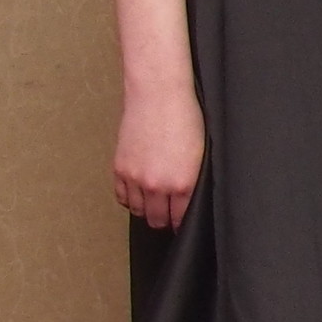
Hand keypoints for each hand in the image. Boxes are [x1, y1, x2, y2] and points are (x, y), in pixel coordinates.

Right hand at [115, 88, 204, 229]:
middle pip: (157, 219)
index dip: (183, 223)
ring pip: (138, 211)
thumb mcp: (201, 154)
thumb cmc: (186, 119)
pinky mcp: (120, 168)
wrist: (159, 96)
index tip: (183, 224)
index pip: (181, 218)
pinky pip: (122, 196)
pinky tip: (138, 194)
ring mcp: (136, 178)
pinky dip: (130, 199)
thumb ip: (193, 180)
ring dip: (146, 210)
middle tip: (168, 216)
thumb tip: (189, 198)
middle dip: (164, 220)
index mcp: (183, 183)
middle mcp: (157, 185)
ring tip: (154, 205)